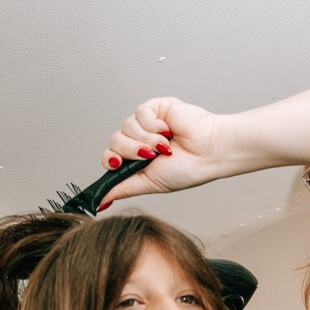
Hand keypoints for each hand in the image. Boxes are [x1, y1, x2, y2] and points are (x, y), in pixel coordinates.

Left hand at [102, 98, 229, 203]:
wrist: (209, 153)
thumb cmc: (187, 169)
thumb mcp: (148, 184)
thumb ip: (122, 189)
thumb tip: (100, 202)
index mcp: (136, 159)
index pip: (109, 156)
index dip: (110, 159)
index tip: (117, 164)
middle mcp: (139, 140)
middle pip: (114, 141)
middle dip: (131, 151)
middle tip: (151, 156)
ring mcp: (146, 123)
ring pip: (125, 127)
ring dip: (146, 140)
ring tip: (165, 146)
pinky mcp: (155, 108)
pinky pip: (140, 113)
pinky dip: (153, 126)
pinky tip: (168, 131)